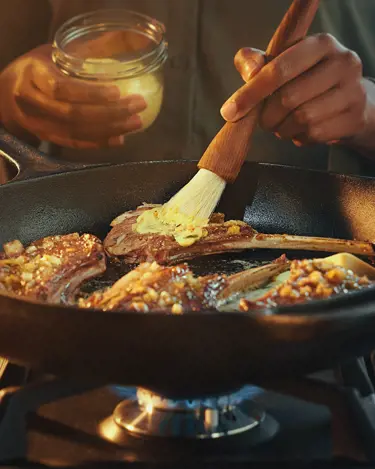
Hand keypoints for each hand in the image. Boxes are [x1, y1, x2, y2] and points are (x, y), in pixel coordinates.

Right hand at [0, 44, 146, 147]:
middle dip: (109, 113)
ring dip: (109, 130)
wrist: (11, 92)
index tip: (117, 92)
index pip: (62, 88)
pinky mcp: (48, 138)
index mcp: (35, 74)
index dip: (90, 93)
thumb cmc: (42, 67)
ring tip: (135, 123)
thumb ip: (95, 48)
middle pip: (73, 114)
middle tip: (137, 107)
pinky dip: (99, 143)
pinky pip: (75, 143)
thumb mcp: (61, 51)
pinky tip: (119, 139)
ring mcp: (39, 124)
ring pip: (76, 132)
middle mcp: (33, 102)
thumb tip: (138, 39)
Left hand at [221, 34, 374, 149]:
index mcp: (320, 44)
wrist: (351, 102)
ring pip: (301, 120)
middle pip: (288, 98)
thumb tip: (249, 69)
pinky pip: (314, 134)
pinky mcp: (354, 118)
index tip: (230, 111)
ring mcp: (352, 91)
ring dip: (282, 129)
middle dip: (267, 116)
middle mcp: (342, 63)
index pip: (278, 69)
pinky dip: (299, 138)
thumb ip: (257, 63)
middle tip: (264, 121)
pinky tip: (300, 131)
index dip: (251, 93)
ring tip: (283, 125)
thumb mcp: (283, 64)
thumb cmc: (307, 81)